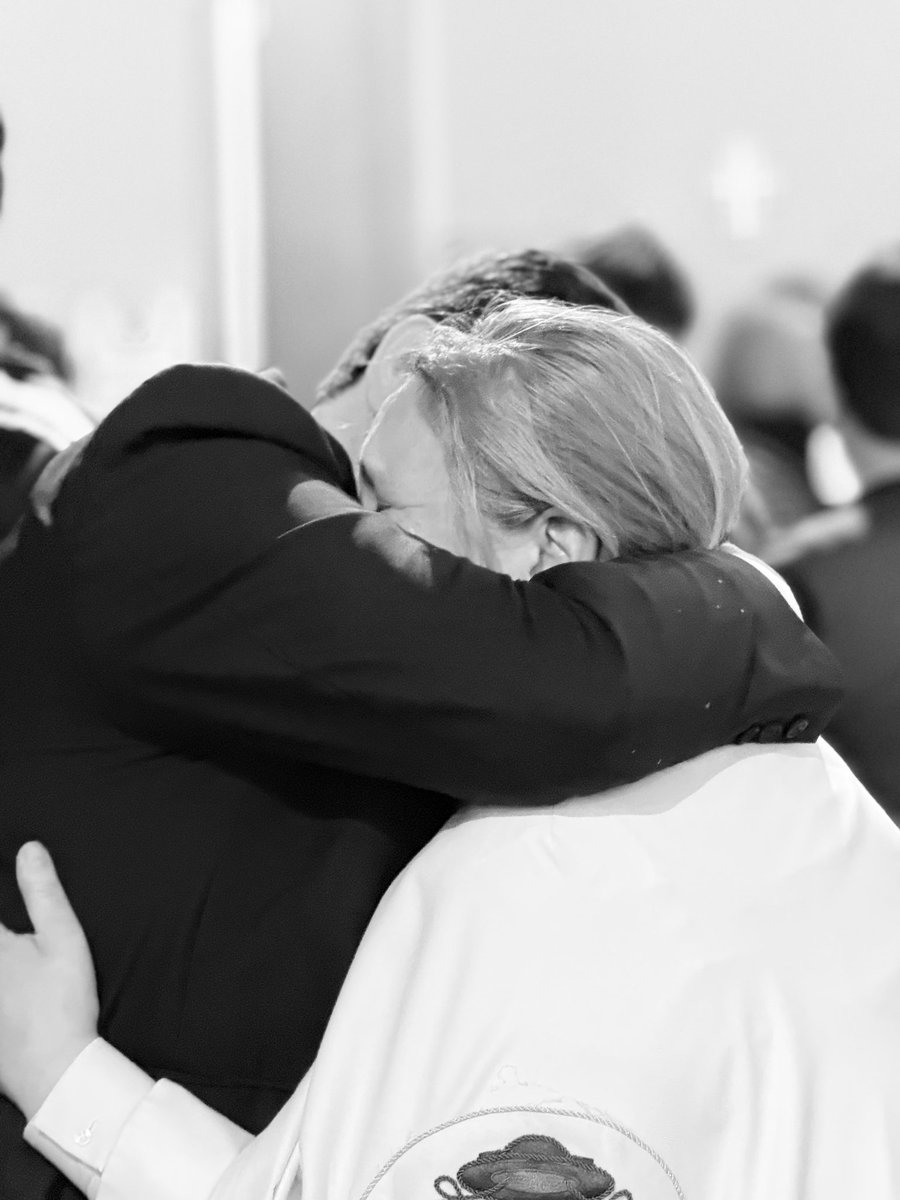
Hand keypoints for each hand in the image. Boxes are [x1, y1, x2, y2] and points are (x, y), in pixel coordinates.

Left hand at [0, 843, 98, 1119]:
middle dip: (2, 934)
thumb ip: (43, 892)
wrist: (54, 1072)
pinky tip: (6, 995)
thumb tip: (29, 848)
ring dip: (0, 971)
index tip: (8, 910)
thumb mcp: (63, 939)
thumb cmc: (61, 1002)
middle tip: (16, 945)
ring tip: (11, 967)